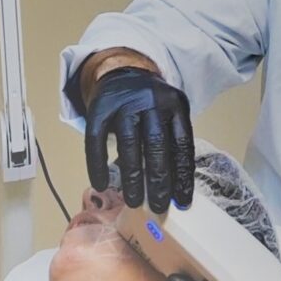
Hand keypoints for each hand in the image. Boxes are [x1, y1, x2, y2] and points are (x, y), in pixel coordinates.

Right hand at [85, 66, 194, 212]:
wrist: (124, 72)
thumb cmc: (152, 104)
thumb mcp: (170, 115)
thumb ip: (172, 143)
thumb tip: (175, 189)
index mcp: (176, 106)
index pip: (183, 143)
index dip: (184, 175)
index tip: (183, 201)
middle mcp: (152, 103)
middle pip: (157, 145)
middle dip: (159, 180)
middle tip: (159, 208)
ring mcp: (125, 104)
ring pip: (129, 144)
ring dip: (132, 177)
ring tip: (134, 202)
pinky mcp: (100, 109)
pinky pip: (96, 140)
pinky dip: (98, 164)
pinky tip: (101, 184)